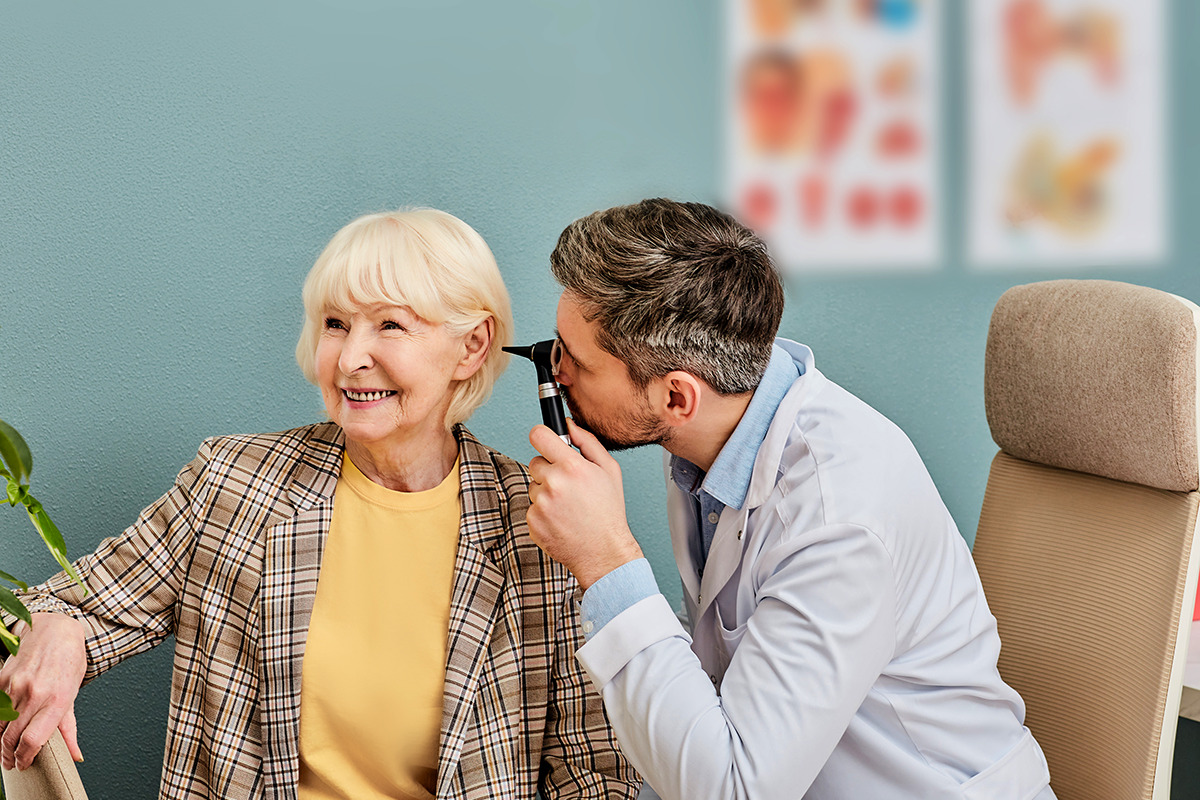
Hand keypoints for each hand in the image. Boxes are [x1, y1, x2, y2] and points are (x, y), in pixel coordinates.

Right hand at [0, 612, 86, 769]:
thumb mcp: (74, 693)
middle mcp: (35, 694)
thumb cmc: (68, 662)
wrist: (55, 630)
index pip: (33, 740)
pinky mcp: (2, 678)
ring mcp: (15, 686)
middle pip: (11, 738)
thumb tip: (76, 755)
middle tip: (10, 762)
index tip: (23, 764)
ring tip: (4, 748)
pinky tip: (0, 727)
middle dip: (8, 755)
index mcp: (57, 700)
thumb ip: (69, 728)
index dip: (24, 758)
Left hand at [527, 419, 643, 589]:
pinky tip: (561, 519)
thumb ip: (587, 442)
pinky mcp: (532, 521)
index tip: (545, 442)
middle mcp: (553, 483)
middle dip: (549, 470)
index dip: (542, 436)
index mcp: (572, 467)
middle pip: (535, 462)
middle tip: (569, 486)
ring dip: (545, 493)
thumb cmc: (608, 511)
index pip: (538, 435)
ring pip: (533, 486)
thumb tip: (568, 425)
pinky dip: (542, 512)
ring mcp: (540, 504)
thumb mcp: (609, 471)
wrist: (603, 552)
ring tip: (568, 506)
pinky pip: (531, 507)